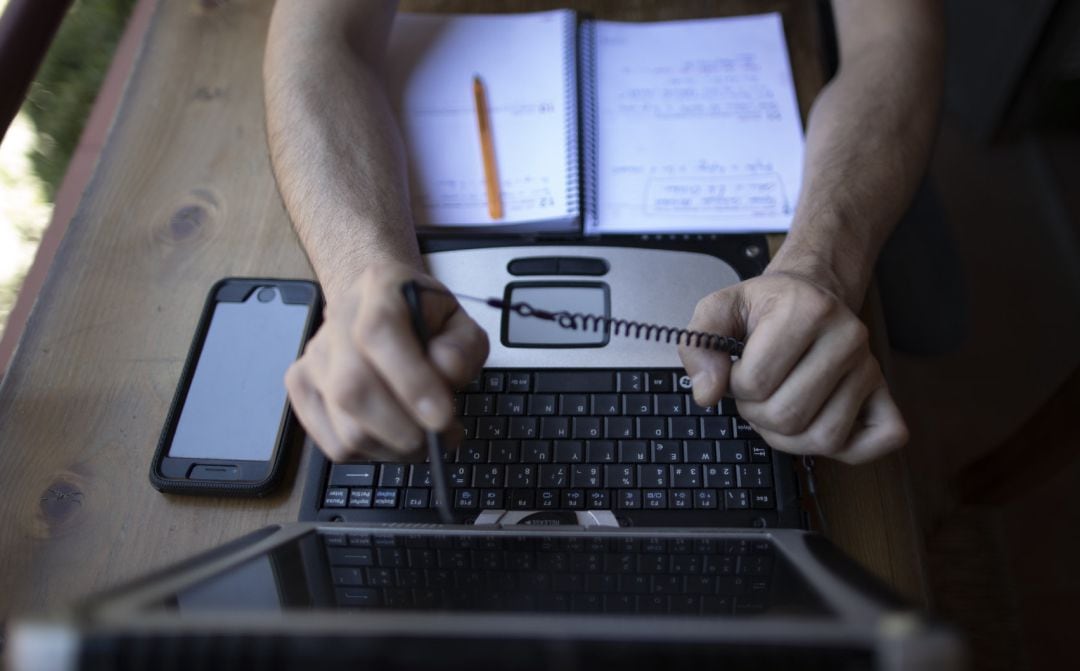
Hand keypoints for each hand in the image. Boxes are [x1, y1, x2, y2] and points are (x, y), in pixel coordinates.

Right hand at [285, 261, 488, 461]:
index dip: (412, 381)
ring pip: (345, 428)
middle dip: (406, 432)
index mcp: (380, 288)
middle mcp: (338, 320)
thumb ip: (463, 346)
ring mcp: (314, 356)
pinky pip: (335, 444)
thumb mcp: (459, 321)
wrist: (378, 306)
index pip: (380, 334)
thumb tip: (445, 376)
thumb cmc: (423, 317)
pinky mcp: (301, 389)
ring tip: (422, 435)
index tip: (442, 417)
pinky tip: (392, 435)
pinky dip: (372, 452)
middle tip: (443, 436)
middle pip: (353, 389)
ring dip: (395, 447)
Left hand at [679, 272, 907, 463]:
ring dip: (789, 436)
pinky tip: (818, 423)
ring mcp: (870, 367)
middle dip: (758, 414)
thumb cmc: (766, 307)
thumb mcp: (720, 309)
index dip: (734, 387)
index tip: (738, 370)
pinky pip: (878, 441)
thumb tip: (707, 393)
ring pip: (825, 438)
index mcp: (808, 310)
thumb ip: (699, 346)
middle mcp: (848, 337)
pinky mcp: (884, 393)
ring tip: (779, 405)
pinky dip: (847, 448)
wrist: (809, 295)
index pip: (756, 383)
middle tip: (757, 391)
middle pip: (789, 417)